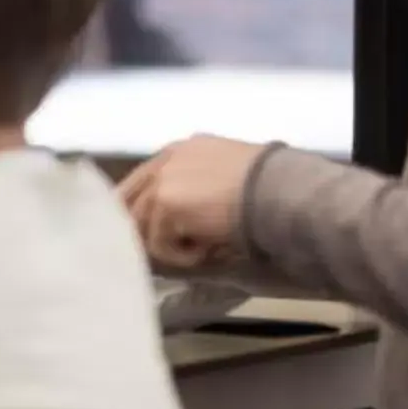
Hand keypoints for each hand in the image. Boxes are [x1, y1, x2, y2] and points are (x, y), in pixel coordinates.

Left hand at [121, 136, 266, 270]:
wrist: (277, 189)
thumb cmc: (266, 186)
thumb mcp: (224, 176)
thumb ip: (195, 187)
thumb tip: (179, 218)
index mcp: (179, 151)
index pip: (141, 182)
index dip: (140, 210)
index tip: (146, 234)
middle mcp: (165, 161)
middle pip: (130, 203)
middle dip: (144, 231)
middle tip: (164, 253)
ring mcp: (162, 181)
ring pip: (144, 228)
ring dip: (171, 247)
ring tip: (204, 250)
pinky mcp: (164, 204)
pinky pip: (160, 246)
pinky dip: (182, 257)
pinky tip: (208, 251)